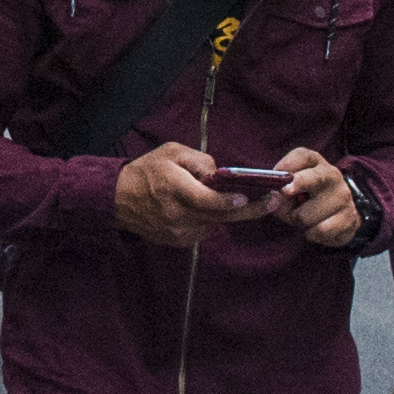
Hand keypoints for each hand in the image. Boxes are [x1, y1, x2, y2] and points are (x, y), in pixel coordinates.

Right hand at [110, 142, 249, 246]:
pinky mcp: (178, 241)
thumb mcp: (171, 152)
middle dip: (250, 210)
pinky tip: (198, 207)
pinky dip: (208, 219)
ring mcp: (178, 231)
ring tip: (218, 197)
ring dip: (223, 212)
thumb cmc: (147, 171)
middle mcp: (177, 214)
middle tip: (274, 202)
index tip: (246, 198)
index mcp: (175, 189)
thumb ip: (200, 161)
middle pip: (221, 217)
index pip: (207, 201)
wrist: (119, 199)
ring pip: (215, 224)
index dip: (229, 201)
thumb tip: (221, 175)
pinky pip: (204, 230)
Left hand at [271, 147, 361, 246]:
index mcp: (315, 162)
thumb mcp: (290, 186)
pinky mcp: (349, 218)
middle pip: (311, 180)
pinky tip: (314, 228)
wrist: (339, 213)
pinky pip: (320, 231)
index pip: (302, 157)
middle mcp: (332, 175)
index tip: (276, 176)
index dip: (285, 167)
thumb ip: (278, 188)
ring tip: (303, 218)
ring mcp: (343, 196)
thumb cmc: (305, 197)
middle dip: (293, 189)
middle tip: (285, 195)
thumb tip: (274, 198)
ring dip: (298, 221)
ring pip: (306, 215)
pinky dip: (312, 234)